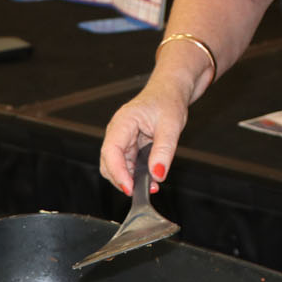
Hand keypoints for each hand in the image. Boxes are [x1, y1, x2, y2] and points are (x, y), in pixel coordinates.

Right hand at [98, 77, 190, 195]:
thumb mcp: (171, 125)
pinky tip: (152, 179)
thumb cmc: (168, 100)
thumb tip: (158, 174)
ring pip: (118, 166)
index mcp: (123, 122)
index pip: (111, 151)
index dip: (117, 172)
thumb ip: (163, 150)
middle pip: (109, 163)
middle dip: (123, 179)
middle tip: (144, 191)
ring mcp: (123, 140)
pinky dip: (137, 174)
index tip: (130, 188)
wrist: (171, 90)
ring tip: (152, 185)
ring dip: (131, 179)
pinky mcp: (130, 146)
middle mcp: (118, 132)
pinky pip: (129, 164)